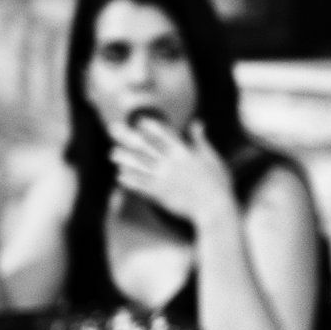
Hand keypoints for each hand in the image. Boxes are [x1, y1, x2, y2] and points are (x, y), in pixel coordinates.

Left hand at [109, 118, 234, 224]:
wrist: (215, 208)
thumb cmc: (218, 183)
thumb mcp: (212, 157)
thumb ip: (201, 140)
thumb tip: (197, 123)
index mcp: (184, 153)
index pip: (164, 135)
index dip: (150, 127)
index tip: (138, 121)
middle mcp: (171, 163)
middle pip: (145, 147)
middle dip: (128, 136)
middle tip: (113, 128)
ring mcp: (164, 179)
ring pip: (139, 165)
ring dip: (124, 158)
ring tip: (112, 153)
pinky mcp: (160, 194)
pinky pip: (141, 186)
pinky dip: (130, 181)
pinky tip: (120, 176)